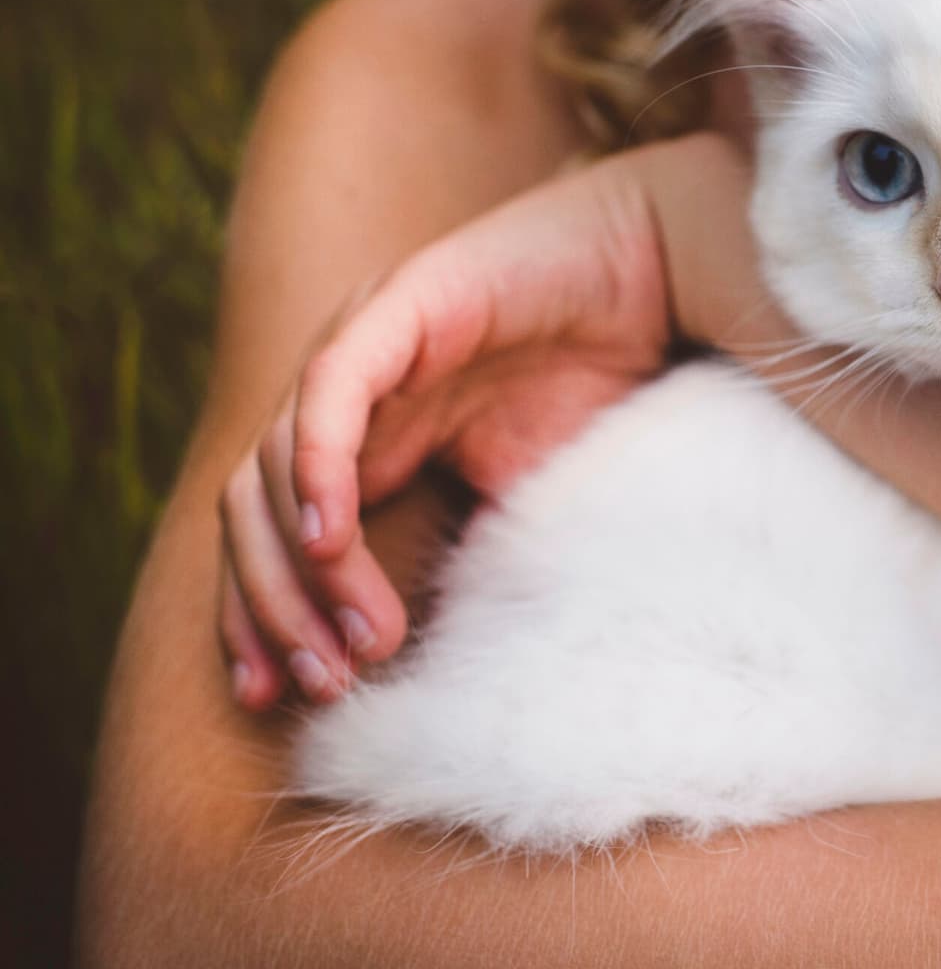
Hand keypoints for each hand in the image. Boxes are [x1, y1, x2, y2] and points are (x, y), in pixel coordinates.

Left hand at [218, 140, 702, 708]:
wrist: (662, 270)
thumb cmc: (610, 382)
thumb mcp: (537, 500)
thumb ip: (483, 560)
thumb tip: (459, 669)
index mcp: (373, 439)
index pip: (274, 536)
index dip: (265, 618)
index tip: (294, 698)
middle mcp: (349, 396)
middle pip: (250, 513)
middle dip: (273, 611)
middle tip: (322, 685)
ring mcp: (365, 348)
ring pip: (270, 466)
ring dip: (298, 568)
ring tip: (357, 641)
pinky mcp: (399, 307)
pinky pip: (329, 394)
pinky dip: (317, 466)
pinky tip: (332, 536)